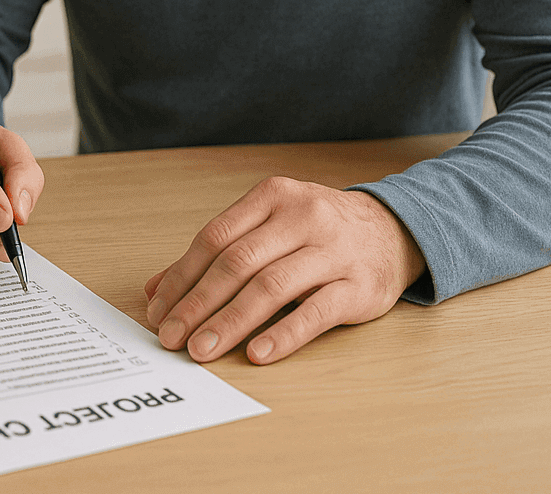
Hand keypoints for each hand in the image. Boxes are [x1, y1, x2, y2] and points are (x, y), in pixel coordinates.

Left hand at [144, 177, 425, 364]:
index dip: (181, 277)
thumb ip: (216, 253)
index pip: (214, 238)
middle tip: (171, 337)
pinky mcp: (360, 286)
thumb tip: (156, 289)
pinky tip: (256, 353)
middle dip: (197, 304)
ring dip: (230, 323)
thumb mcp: (268, 227)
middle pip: (237, 263)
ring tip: (202, 350)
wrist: (394, 230)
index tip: (157, 310)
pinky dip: (283, 334)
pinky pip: (316, 312)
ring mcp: (333, 250)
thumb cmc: (317, 232)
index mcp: (272, 197)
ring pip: (271, 287)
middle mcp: (302, 217)